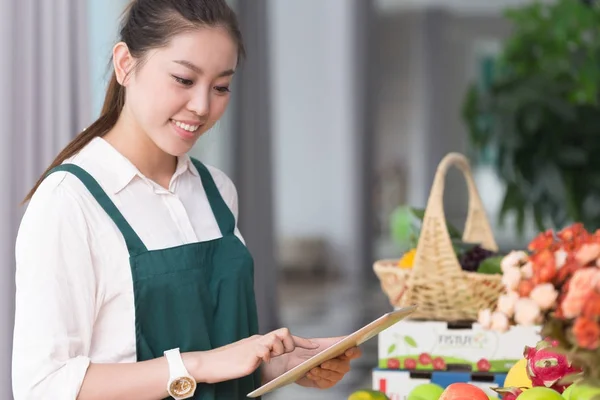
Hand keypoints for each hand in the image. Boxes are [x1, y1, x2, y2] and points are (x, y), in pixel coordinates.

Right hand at [192, 328, 318, 383]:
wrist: (208, 364)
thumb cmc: (227, 362)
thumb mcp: (248, 357)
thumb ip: (261, 354)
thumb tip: (271, 356)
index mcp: (260, 340)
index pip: (285, 336)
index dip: (302, 341)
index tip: (316, 346)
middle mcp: (259, 340)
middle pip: (284, 333)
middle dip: (288, 345)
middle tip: (278, 356)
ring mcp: (254, 347)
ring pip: (276, 340)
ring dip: (276, 351)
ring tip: (263, 359)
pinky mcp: (249, 357)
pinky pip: (264, 352)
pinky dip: (265, 357)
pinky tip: (256, 362)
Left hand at [263, 336, 362, 388]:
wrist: (292, 360)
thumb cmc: (304, 349)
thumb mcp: (309, 342)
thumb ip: (318, 341)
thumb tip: (323, 344)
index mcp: (341, 349)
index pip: (355, 351)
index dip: (354, 351)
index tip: (347, 351)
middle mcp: (341, 362)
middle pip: (345, 366)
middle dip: (333, 364)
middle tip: (323, 363)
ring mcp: (335, 374)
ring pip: (335, 375)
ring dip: (323, 372)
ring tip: (312, 369)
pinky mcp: (327, 383)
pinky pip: (326, 382)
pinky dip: (318, 378)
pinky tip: (309, 373)